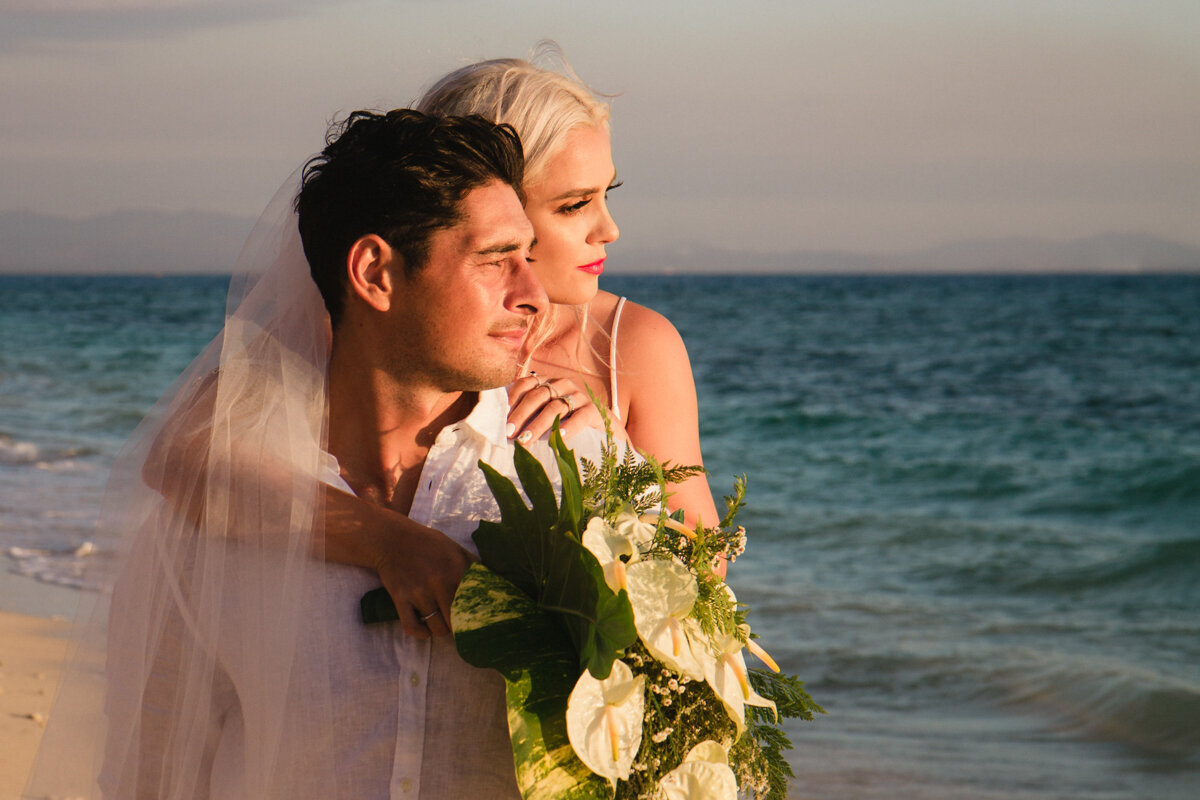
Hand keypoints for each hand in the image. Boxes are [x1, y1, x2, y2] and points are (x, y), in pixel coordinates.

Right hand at [322, 487, 475, 639]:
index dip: (479, 615)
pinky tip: (426, 627)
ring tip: (443, 623)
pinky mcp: (400, 599)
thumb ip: (474, 566)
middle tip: (461, 625)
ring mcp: (419, 592)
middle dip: (461, 626)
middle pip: (458, 620)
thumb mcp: (455, 548)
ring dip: (442, 630)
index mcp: (456, 568)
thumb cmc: (427, 544)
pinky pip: (413, 628)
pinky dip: (421, 633)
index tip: (479, 620)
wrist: (391, 538)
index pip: (475, 602)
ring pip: (438, 628)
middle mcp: (439, 582)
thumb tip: (494, 585)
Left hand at [507, 373, 625, 443]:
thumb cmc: (568, 423)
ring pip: (555, 407)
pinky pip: (580, 417)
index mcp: (547, 383)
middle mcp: (563, 385)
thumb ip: (528, 415)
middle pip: (537, 396)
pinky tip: (559, 437)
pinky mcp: (595, 410)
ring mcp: (579, 396)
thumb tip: (501, 427)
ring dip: (538, 425)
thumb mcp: (547, 416)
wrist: (605, 430)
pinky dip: (568, 427)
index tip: (500, 418)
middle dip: (520, 415)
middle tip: (508, 433)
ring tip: (526, 441)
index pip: (525, 384)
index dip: (511, 399)